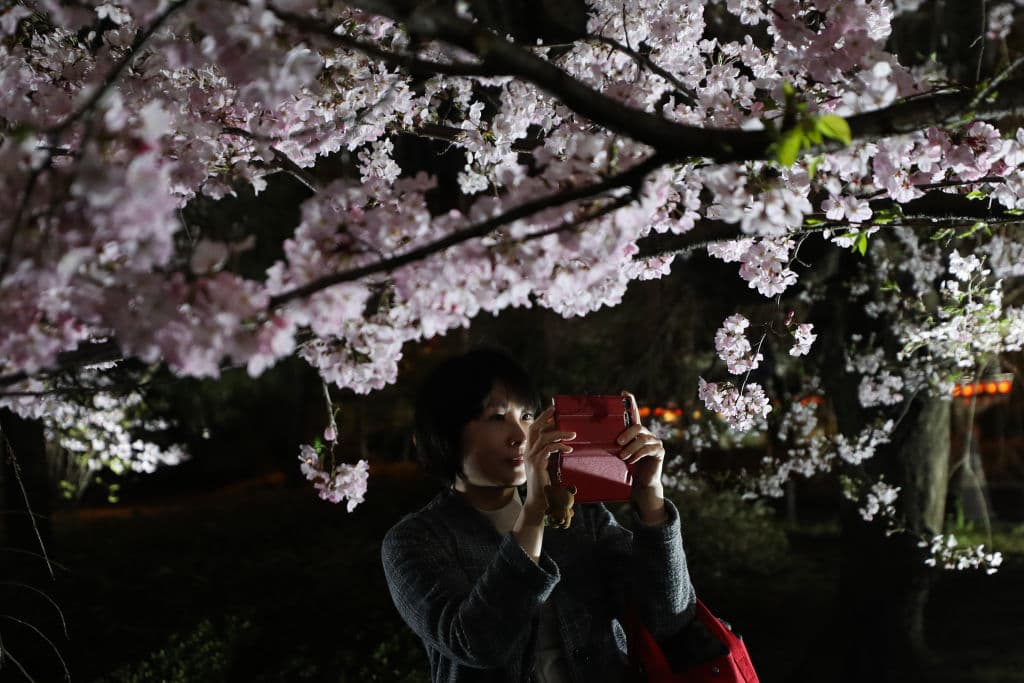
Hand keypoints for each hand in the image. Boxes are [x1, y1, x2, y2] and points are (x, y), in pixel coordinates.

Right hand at [523, 405, 575, 514]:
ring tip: (572, 434)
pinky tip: (568, 449)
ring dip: (559, 433)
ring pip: (544, 437)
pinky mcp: (537, 463)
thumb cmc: (545, 484)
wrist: (539, 500)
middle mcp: (528, 451)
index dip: (541, 419)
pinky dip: (560, 446)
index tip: (552, 410)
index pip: (533, 429)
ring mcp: (531, 457)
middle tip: (556, 410)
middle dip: (545, 417)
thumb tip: (562, 443)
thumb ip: (550, 454)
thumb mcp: (547, 465)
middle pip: (534, 428)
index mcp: (530, 450)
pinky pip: (549, 449)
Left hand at [618, 392, 666, 523]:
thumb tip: (589, 441)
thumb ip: (611, 445)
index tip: (623, 393)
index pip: (633, 413)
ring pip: (642, 438)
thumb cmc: (627, 469)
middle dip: (627, 433)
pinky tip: (632, 461)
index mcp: (635, 432)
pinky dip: (638, 454)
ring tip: (622, 456)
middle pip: (637, 426)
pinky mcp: (659, 451)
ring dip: (630, 447)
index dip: (630, 402)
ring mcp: (654, 441)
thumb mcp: (618, 454)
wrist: (641, 484)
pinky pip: (649, 449)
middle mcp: (646, 433)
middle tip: (617, 443)